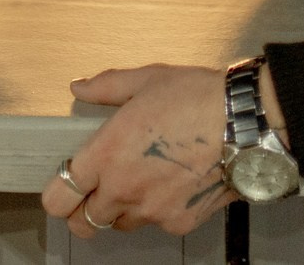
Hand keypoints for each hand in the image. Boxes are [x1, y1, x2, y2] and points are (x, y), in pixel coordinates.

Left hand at [42, 65, 237, 236]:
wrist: (246, 124)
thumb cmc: (199, 99)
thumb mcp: (146, 80)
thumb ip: (105, 87)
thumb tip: (80, 87)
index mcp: (107, 154)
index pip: (59, 196)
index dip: (57, 193)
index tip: (65, 183)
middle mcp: (124, 188)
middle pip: (82, 223)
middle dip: (84, 209)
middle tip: (93, 191)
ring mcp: (152, 210)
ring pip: (119, 224)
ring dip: (120, 209)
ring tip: (139, 179)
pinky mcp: (178, 221)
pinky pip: (156, 223)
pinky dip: (156, 210)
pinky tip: (170, 183)